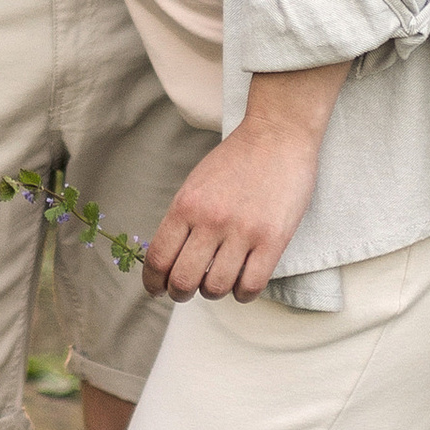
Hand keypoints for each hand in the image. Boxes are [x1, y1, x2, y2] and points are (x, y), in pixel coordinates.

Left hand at [142, 64, 349, 301]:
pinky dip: (242, 294)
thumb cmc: (236, 161)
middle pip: (183, 280)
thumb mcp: (196, 184)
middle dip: (180, 293)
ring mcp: (243, 231)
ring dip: (213, 293)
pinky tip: (242, 285)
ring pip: (216, 288)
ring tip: (217, 283)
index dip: (153, 282)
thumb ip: (182, 220)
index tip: (156, 289)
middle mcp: (211, 220)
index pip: (158, 258)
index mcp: (186, 205)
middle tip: (185, 291)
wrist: (277, 135)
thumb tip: (167, 260)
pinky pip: (251, 286)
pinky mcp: (273, 239)